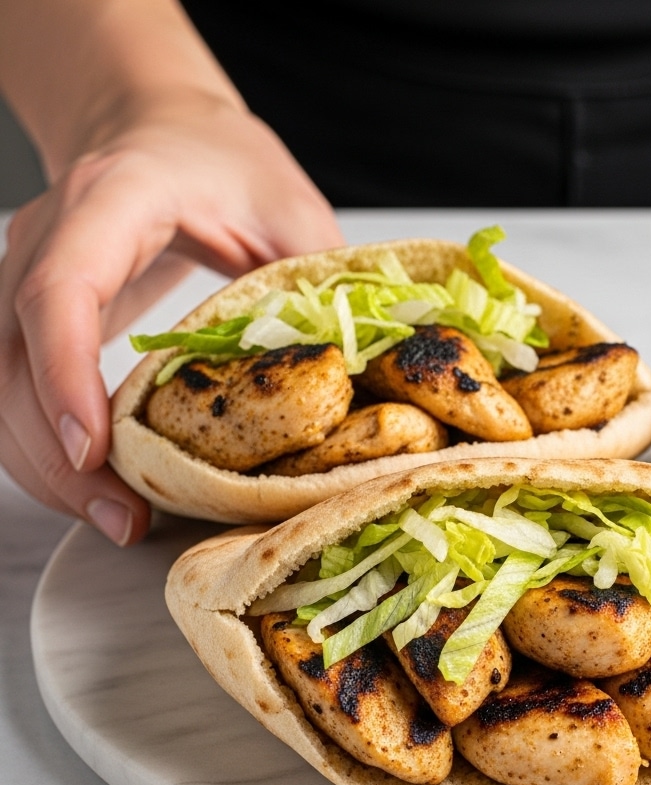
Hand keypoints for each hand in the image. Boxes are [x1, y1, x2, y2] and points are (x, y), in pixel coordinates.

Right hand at [0, 91, 342, 543]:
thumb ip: (313, 280)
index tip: (94, 449)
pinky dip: (48, 450)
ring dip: (48, 468)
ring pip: (0, 388)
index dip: (66, 373)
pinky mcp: (31, 315)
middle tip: (122, 519)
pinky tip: (98, 488)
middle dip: (60, 455)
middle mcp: (50, 237)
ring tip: (117, 521)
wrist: (161, 130)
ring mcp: (27, 276)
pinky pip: (15, 393)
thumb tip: (350, 376)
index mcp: (114, 198)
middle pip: (16, 358)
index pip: (63, 288)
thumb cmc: (221, 159)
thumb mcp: (288, 205)